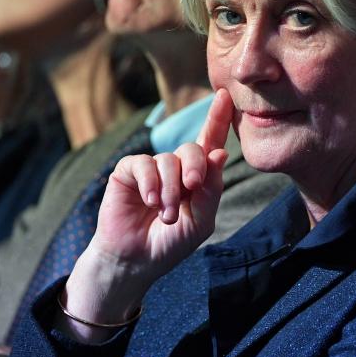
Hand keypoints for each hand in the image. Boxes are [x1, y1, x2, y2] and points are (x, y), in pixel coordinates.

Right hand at [93, 88, 232, 279]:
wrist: (135, 260)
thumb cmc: (170, 242)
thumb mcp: (200, 221)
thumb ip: (211, 190)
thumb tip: (220, 152)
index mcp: (197, 178)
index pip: (210, 143)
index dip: (218, 119)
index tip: (226, 95)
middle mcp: (176, 168)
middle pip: (192, 148)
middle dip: (196, 168)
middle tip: (192, 188)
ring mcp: (152, 167)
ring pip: (168, 160)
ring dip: (170, 189)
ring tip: (166, 215)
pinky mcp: (129, 171)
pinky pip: (143, 164)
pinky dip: (150, 184)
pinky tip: (150, 201)